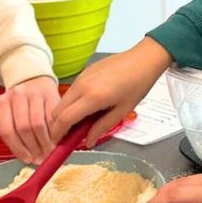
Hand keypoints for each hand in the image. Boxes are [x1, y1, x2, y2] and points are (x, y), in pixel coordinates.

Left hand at [0, 75, 59, 163]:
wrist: (35, 80)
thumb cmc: (22, 104)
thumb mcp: (12, 115)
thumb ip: (16, 134)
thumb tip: (31, 159)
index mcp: (2, 103)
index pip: (7, 131)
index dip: (18, 149)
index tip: (27, 159)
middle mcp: (17, 95)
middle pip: (24, 128)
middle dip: (33, 147)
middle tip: (40, 158)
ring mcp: (35, 93)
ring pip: (39, 124)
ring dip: (45, 142)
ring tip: (48, 151)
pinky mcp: (51, 93)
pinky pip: (53, 117)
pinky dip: (55, 131)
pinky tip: (56, 139)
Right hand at [51, 38, 171, 146]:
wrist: (144, 59)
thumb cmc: (137, 85)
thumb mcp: (122, 111)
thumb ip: (102, 128)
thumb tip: (88, 142)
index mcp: (92, 97)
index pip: (64, 119)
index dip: (58, 134)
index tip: (59, 144)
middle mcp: (83, 86)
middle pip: (57, 110)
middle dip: (58, 126)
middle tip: (69, 136)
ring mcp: (82, 76)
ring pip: (62, 100)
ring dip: (65, 114)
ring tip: (80, 122)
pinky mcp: (85, 71)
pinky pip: (71, 90)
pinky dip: (71, 102)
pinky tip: (86, 106)